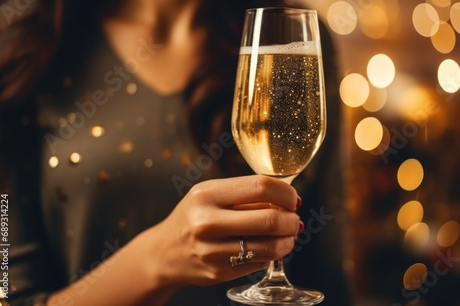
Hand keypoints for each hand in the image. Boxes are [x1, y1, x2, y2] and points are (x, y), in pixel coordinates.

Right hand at [141, 175, 300, 289]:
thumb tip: (288, 199)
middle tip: (294, 219)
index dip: (285, 193)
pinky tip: (267, 247)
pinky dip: (271, 254)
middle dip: (292, 220)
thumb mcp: (210, 195)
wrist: (165, 252)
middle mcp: (207, 222)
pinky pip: (260, 262)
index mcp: (206, 194)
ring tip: (288, 235)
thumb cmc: (194, 216)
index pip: (261, 187)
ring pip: (270, 247)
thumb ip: (245, 194)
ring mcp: (212, 251)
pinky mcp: (219, 272)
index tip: (292, 198)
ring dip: (288, 240)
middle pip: (269, 219)